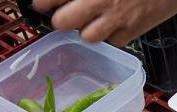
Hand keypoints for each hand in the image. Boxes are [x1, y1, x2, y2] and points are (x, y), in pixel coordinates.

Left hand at [31, 0, 176, 45]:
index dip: (42, 3)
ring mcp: (118, 19)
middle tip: (65, 14)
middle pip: (63, 23)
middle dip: (61, 19)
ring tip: (91, 21)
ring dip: (86, 30)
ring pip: (88, 37)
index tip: (41, 3)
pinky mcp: (135, 30)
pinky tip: (114, 25)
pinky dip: (111, 36)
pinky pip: (114, 42)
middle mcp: (100, 1)